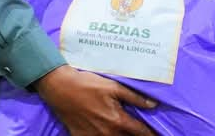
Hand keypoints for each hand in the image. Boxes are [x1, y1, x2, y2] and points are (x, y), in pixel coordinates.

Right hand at [35, 65, 156, 135]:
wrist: (61, 89)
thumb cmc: (88, 84)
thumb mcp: (114, 87)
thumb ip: (135, 97)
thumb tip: (153, 105)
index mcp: (118, 121)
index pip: (141, 132)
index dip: (152, 135)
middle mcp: (108, 133)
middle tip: (143, 133)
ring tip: (125, 132)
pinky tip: (106, 133)